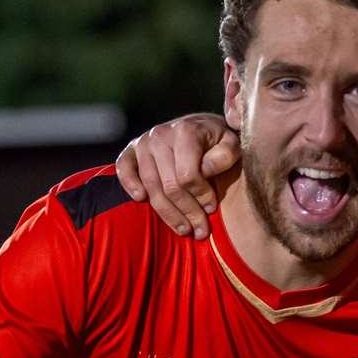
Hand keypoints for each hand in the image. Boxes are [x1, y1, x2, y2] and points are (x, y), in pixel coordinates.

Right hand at [116, 115, 241, 238]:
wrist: (200, 127)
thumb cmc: (218, 141)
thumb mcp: (233, 144)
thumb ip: (225, 155)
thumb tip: (205, 170)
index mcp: (186, 131)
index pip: (187, 175)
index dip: (201, 196)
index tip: (212, 209)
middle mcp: (160, 135)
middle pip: (169, 185)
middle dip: (188, 212)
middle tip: (201, 230)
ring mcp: (143, 142)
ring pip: (150, 186)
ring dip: (168, 213)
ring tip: (184, 229)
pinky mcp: (131, 149)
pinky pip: (124, 168)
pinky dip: (129, 185)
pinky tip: (141, 200)